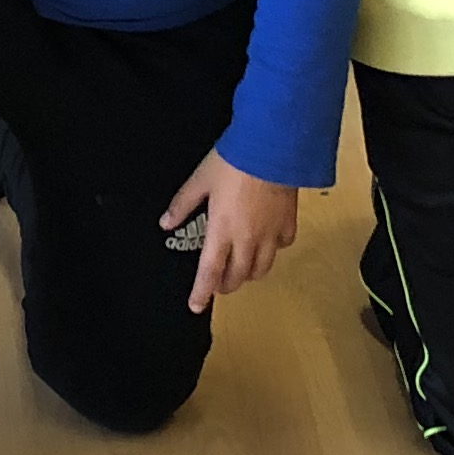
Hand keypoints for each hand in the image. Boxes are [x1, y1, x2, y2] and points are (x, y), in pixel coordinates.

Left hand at [163, 149, 299, 312]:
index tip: (196, 307)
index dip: (201, 292)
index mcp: (221, 231)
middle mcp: (247, 240)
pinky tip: (266, 242)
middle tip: (218, 281)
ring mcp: (270, 234)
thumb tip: (166, 223)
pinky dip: (272, 250)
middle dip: (225, 284)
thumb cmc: (232, 162)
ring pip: (261, 269)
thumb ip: (182, 204)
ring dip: (248, 273)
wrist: (271, 147)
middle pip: (237, 277)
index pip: (209, 272)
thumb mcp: (200, 180)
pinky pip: (281, 247)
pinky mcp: (288, 223)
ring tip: (241, 266)